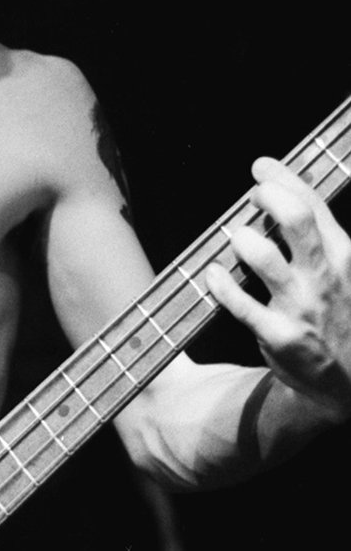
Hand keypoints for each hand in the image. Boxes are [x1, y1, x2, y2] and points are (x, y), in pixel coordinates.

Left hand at [206, 156, 350, 417]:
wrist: (348, 383)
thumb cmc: (339, 316)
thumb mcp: (344, 273)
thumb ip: (319, 238)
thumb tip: (283, 194)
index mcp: (343, 256)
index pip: (313, 204)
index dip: (284, 178)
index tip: (261, 166)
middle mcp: (325, 276)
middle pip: (294, 219)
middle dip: (267, 196)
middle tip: (252, 194)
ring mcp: (302, 306)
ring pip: (264, 257)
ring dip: (243, 239)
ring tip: (237, 236)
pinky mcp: (279, 335)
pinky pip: (240, 304)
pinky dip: (221, 284)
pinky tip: (212, 274)